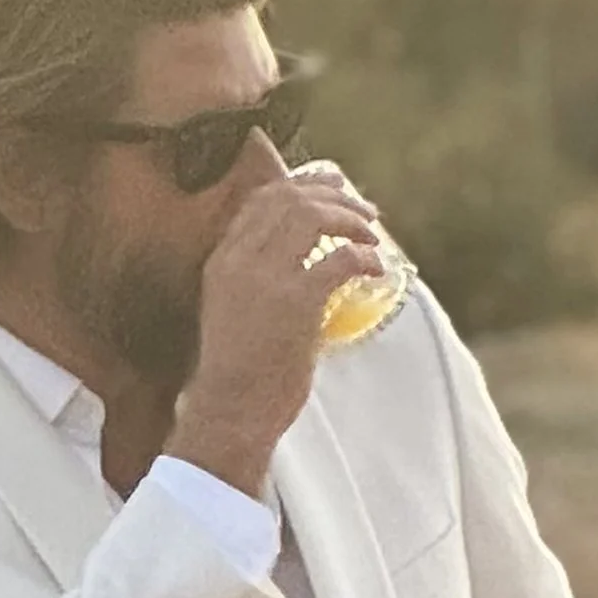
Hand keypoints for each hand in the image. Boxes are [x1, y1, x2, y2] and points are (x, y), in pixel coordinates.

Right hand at [166, 160, 389, 498]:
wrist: (229, 412)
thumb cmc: (237, 373)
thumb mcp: (232, 312)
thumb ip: (256, 281)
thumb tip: (301, 264)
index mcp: (222, 261)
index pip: (262, 199)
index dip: (303, 185)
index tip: (331, 188)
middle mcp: (240, 261)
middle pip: (291, 199)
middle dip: (335, 198)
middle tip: (365, 212)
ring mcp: (267, 279)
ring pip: (313, 217)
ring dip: (351, 221)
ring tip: (372, 237)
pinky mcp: (296, 302)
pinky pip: (340, 259)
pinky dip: (364, 258)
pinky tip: (375, 270)